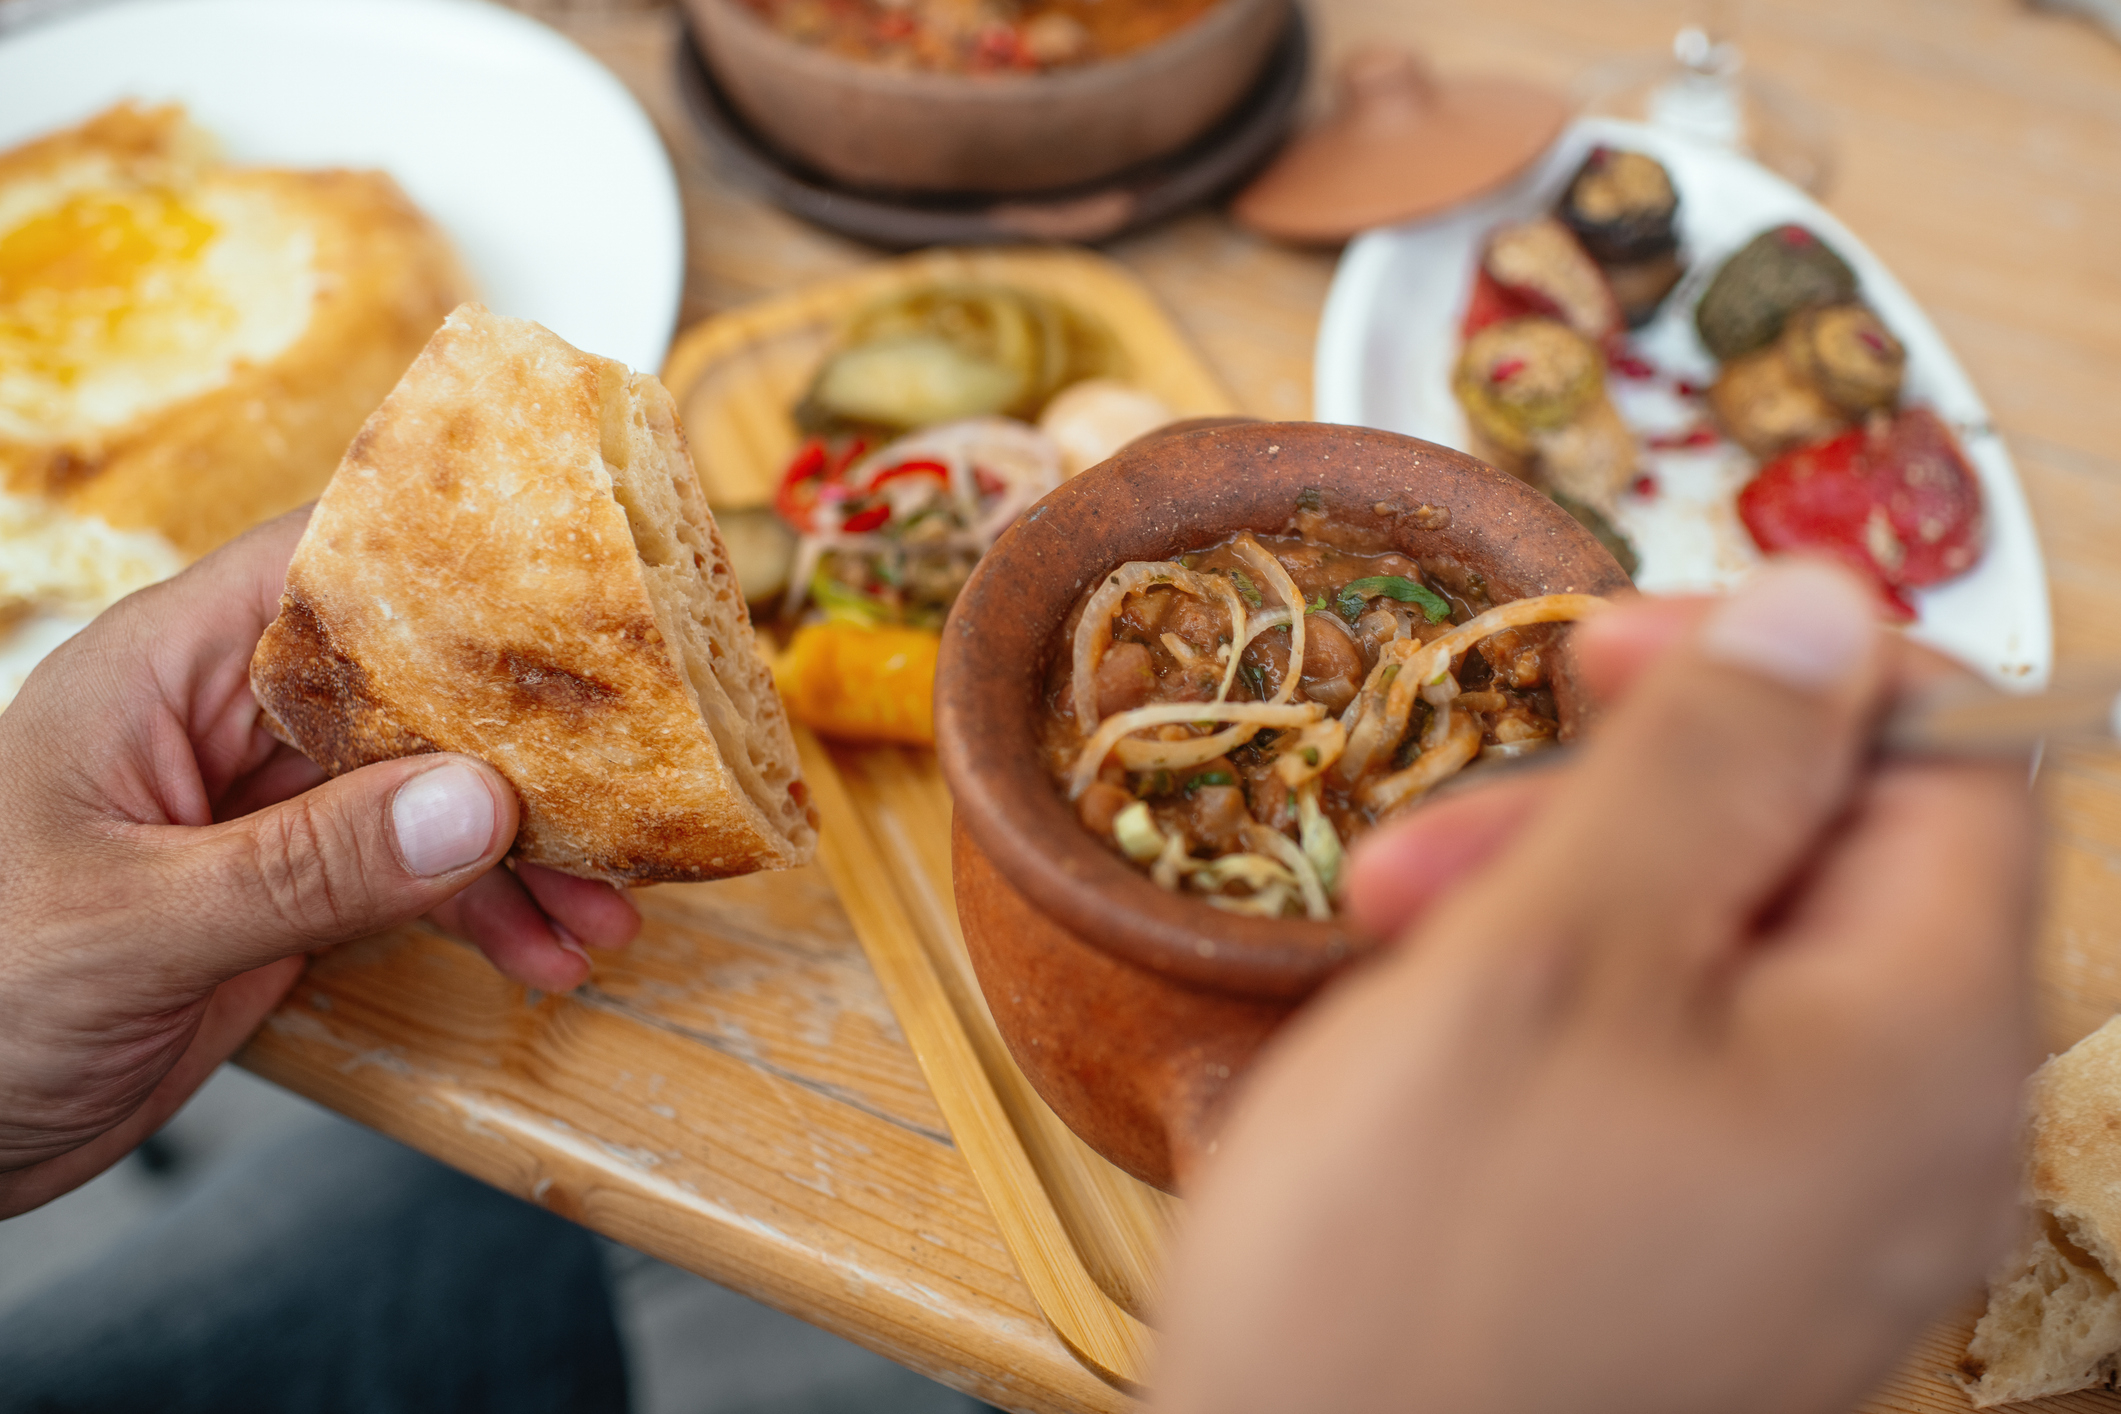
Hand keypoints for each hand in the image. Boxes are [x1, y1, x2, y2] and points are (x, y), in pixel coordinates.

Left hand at [0, 510, 639, 1216]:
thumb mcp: (135, 925)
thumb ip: (308, 866)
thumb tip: (479, 805)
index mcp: (164, 673)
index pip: (325, 570)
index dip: (445, 566)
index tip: (572, 590)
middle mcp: (223, 726)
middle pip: (407, 689)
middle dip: (521, 747)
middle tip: (629, 792)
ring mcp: (258, 815)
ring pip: (425, 797)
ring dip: (522, 854)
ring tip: (609, 915)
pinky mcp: (281, 899)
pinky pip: (409, 884)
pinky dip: (483, 918)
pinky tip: (545, 957)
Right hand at [1153, 562, 2038, 1413]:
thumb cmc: (1411, 1269)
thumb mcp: (1545, 959)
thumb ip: (1707, 769)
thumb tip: (1823, 610)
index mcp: (1920, 1051)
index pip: (1950, 762)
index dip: (1781, 670)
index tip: (1605, 651)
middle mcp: (1918, 1151)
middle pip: (1831, 871)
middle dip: (1633, 806)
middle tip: (1442, 833)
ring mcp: (1829, 1231)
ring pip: (1741, 975)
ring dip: (1575, 904)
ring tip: (1403, 938)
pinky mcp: (1732, 1279)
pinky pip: (1695, 1086)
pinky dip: (1578, 1019)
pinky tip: (1446, 1038)